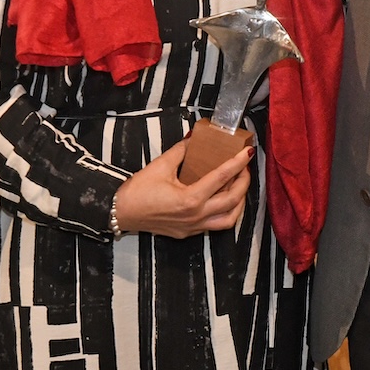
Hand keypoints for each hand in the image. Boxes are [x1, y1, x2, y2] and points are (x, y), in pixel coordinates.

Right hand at [111, 138, 252, 238]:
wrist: (121, 213)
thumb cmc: (138, 190)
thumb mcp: (160, 165)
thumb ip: (182, 150)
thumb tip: (195, 136)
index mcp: (190, 199)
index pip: (222, 178)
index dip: (237, 163)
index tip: (248, 152)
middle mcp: (196, 216)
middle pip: (232, 201)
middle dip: (244, 182)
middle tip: (244, 167)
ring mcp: (193, 227)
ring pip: (229, 219)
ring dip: (239, 202)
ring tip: (239, 186)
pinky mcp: (188, 233)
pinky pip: (215, 225)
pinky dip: (226, 212)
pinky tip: (224, 200)